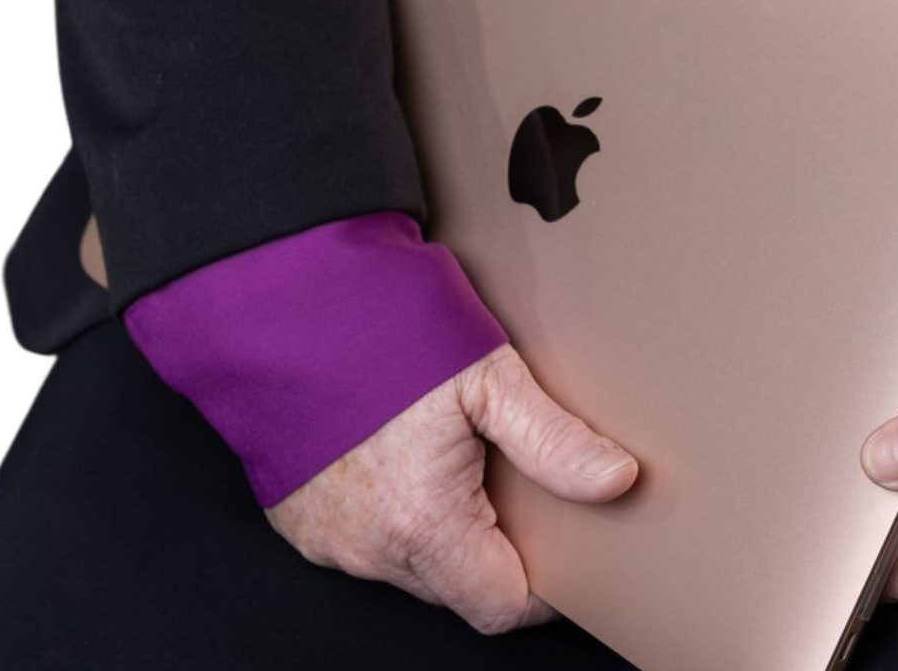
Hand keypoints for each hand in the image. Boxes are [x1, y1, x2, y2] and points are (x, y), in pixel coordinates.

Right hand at [266, 335, 638, 631]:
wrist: (283, 292)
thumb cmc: (377, 321)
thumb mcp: (484, 371)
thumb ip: (552, 439)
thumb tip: (614, 481)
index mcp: (422, 525)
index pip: (501, 606)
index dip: (543, 585)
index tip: (564, 543)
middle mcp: (368, 550)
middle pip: (456, 582)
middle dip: (492, 541)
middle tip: (506, 467)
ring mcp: (326, 539)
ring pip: (408, 561)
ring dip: (438, 522)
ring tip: (448, 446)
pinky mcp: (298, 519)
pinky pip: (362, 537)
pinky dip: (389, 508)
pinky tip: (398, 448)